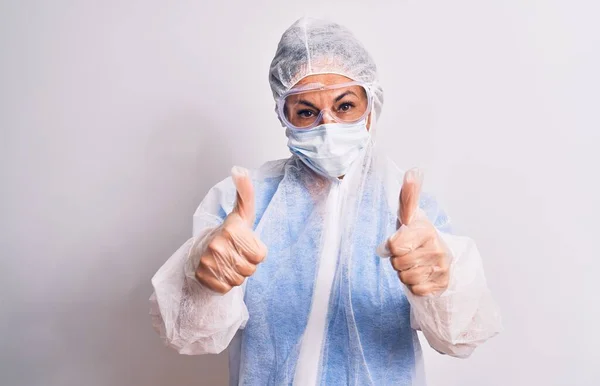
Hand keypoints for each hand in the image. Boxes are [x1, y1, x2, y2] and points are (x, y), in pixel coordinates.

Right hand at [195, 167, 266, 293]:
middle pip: (250, 269)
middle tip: (235, 254)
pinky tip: (219, 271)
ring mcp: (209, 262)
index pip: (260, 256)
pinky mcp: (203, 277)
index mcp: (232, 229)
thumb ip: (246, 191)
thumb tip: (240, 169)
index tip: (244, 245)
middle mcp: (219, 245)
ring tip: (227, 262)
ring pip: (239, 280)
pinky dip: (224, 283)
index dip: (255, 252)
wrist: (201, 249)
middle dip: (246, 264)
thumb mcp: (242, 212)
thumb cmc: (228, 232)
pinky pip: (226, 288)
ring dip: (236, 274)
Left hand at [377, 169, 449, 295]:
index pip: (395, 246)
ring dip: (405, 274)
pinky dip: (414, 285)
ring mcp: (442, 267)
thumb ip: (408, 195)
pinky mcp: (443, 284)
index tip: (399, 242)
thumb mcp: (410, 215)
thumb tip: (413, 171)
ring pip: (406, 278)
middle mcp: (438, 248)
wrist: (438, 256)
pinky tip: (420, 275)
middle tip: (407, 254)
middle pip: (398, 264)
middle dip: (398, 261)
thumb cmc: (417, 234)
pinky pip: (416, 290)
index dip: (392, 247)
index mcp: (427, 230)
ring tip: (413, 264)